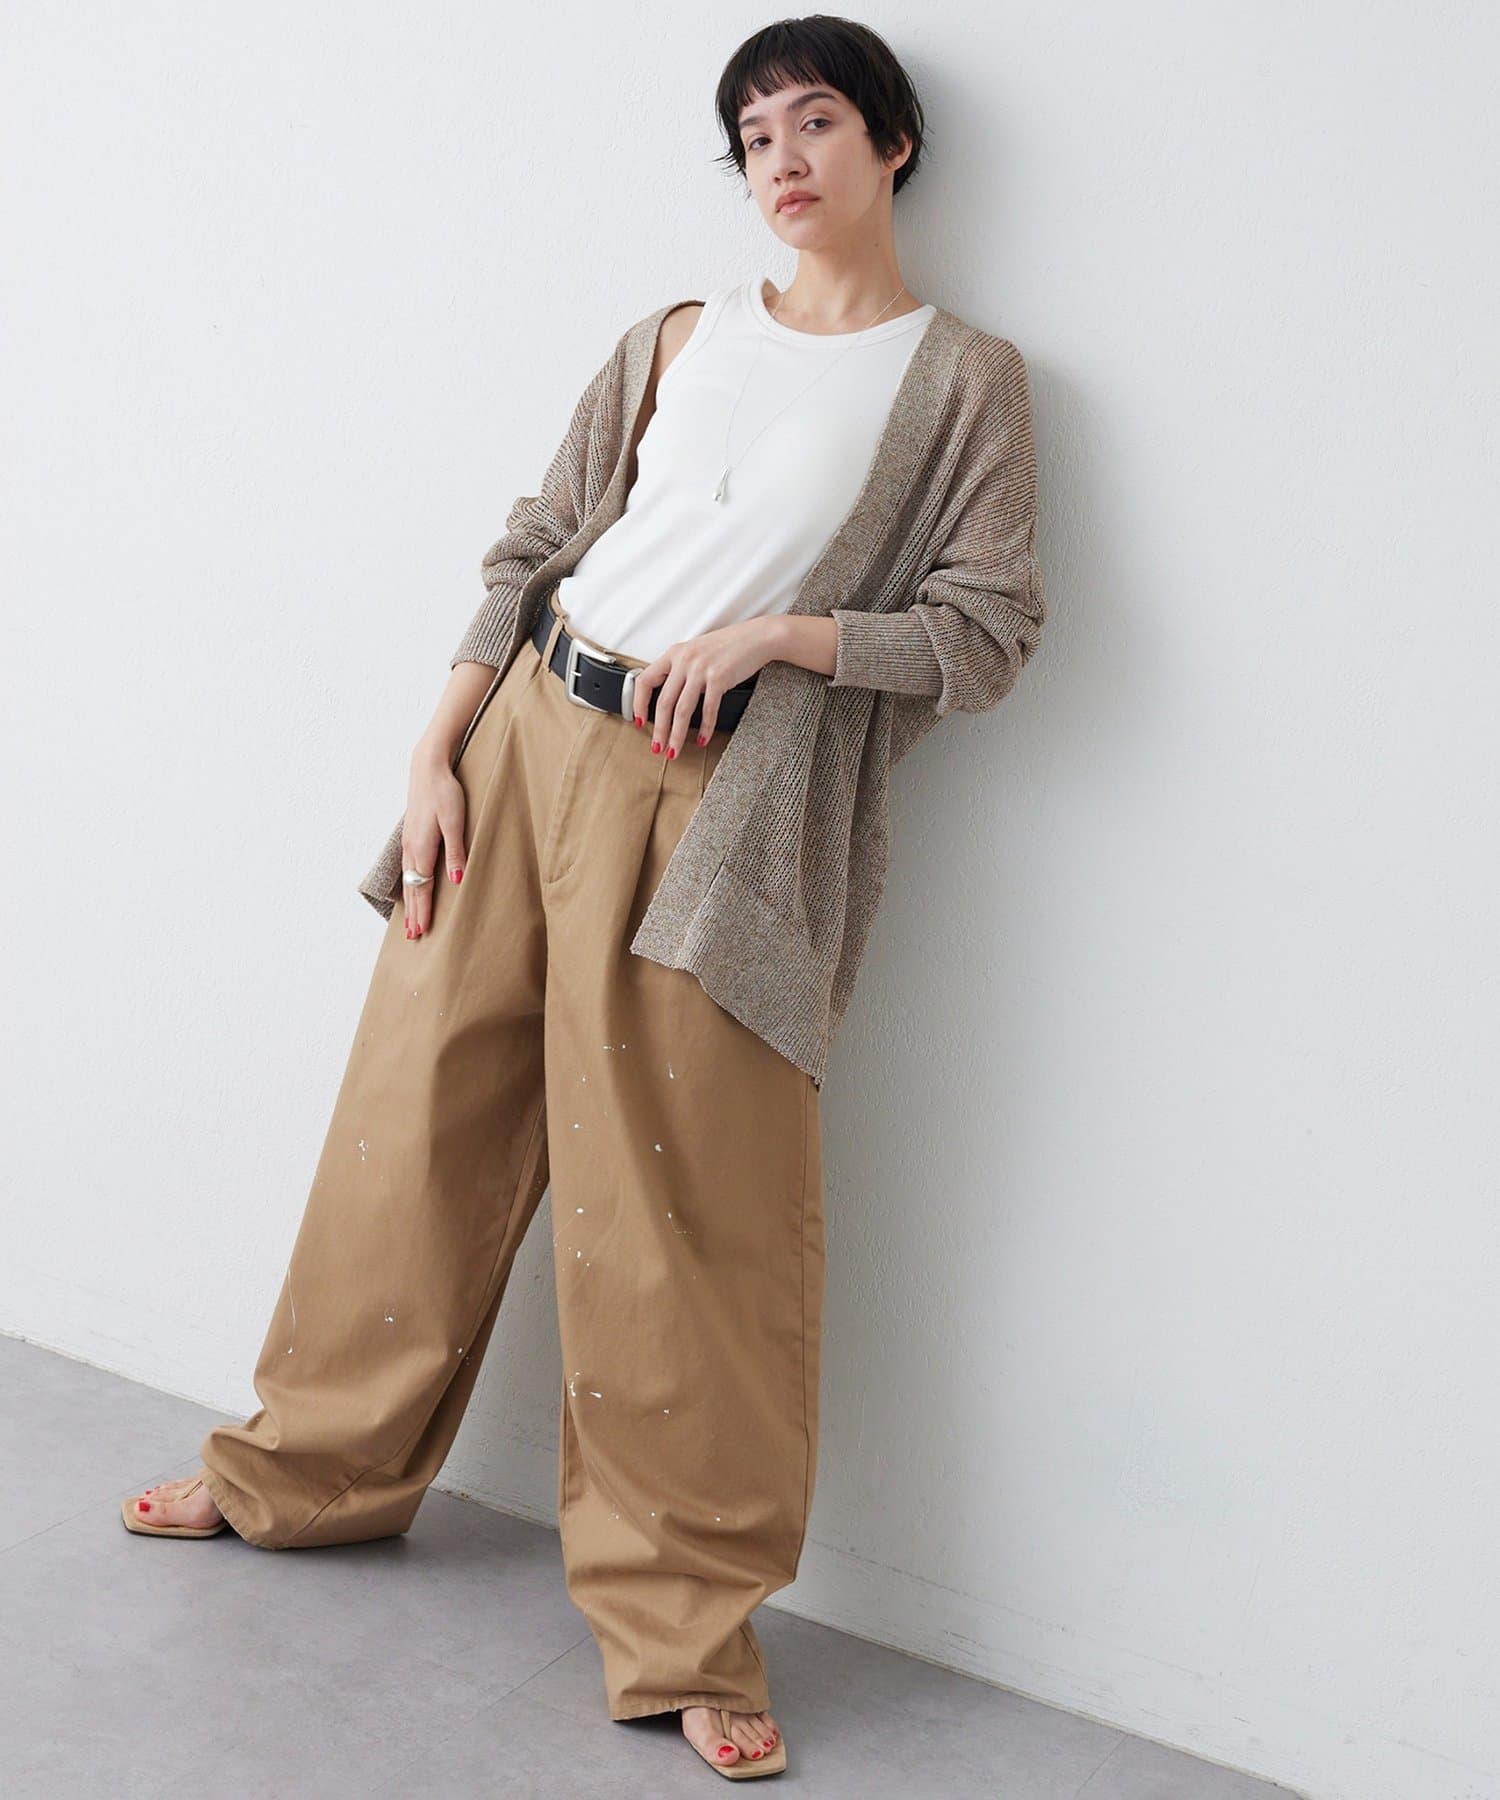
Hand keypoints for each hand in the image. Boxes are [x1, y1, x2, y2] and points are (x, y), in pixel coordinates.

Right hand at [400, 751, 467, 938]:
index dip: (422, 911)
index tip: (421, 931)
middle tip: (413, 936)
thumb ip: (456, 852)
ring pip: (408, 879)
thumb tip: (456, 882)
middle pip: (412, 888)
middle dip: (413, 912)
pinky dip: (408, 884)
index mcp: (422, 849)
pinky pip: (407, 867)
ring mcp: (408, 841)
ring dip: (409, 901)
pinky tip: (410, 886)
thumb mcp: (455, 822)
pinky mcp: (410, 834)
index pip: (422, 888)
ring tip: (409, 919)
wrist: (427, 767)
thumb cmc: (445, 792)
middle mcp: (411, 848)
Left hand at [632, 617, 778, 757]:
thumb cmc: (729, 646)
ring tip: (674, 750)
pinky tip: (701, 739)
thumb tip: (668, 696)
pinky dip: (704, 728)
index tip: (639, 721)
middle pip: (663, 702)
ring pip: (681, 710)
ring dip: (676, 735)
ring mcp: (701, 669)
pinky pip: (707, 710)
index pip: (645, 680)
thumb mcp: (696, 651)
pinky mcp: (718, 678)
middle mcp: (684, 660)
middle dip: (659, 730)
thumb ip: (681, 669)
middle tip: (657, 747)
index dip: (638, 704)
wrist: (757, 637)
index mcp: (674, 653)